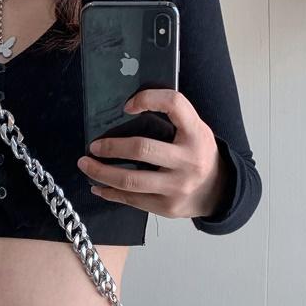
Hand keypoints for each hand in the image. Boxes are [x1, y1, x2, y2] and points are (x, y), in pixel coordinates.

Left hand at [76, 88, 231, 219]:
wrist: (219, 192)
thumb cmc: (199, 154)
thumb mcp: (195, 130)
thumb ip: (172, 119)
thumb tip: (128, 109)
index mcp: (196, 133)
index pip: (174, 104)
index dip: (149, 99)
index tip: (127, 105)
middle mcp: (188, 160)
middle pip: (142, 149)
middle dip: (111, 147)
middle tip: (93, 146)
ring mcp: (176, 187)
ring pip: (130, 180)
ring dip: (101, 173)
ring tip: (86, 165)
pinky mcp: (166, 206)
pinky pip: (131, 200)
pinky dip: (110, 193)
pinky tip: (98, 187)